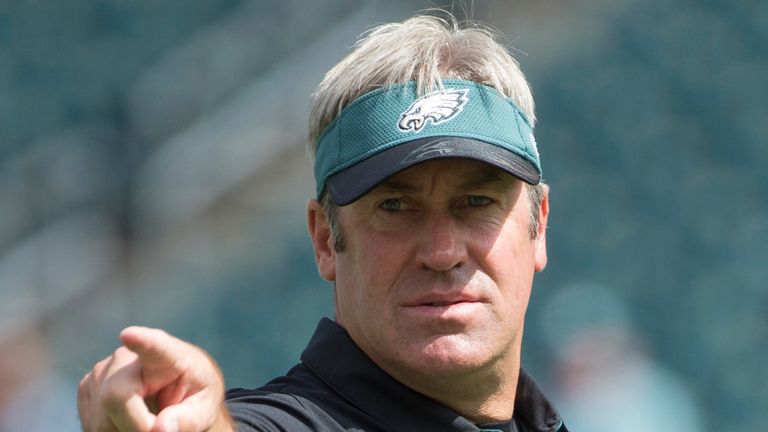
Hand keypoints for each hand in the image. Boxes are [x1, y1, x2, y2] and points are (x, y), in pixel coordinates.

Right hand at [78, 327, 232, 431]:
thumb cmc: (193, 396)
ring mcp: (103, 370)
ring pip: (101, 419)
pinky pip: (92, 424)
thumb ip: (188, 419)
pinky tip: (128, 422)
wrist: (176, 392)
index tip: (129, 335)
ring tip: (147, 421)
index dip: (141, 341)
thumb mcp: (204, 409)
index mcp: (168, 356)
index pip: (154, 347)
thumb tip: (161, 429)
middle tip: (158, 430)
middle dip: (136, 427)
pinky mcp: (88, 387)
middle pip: (116, 397)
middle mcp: (129, 357)